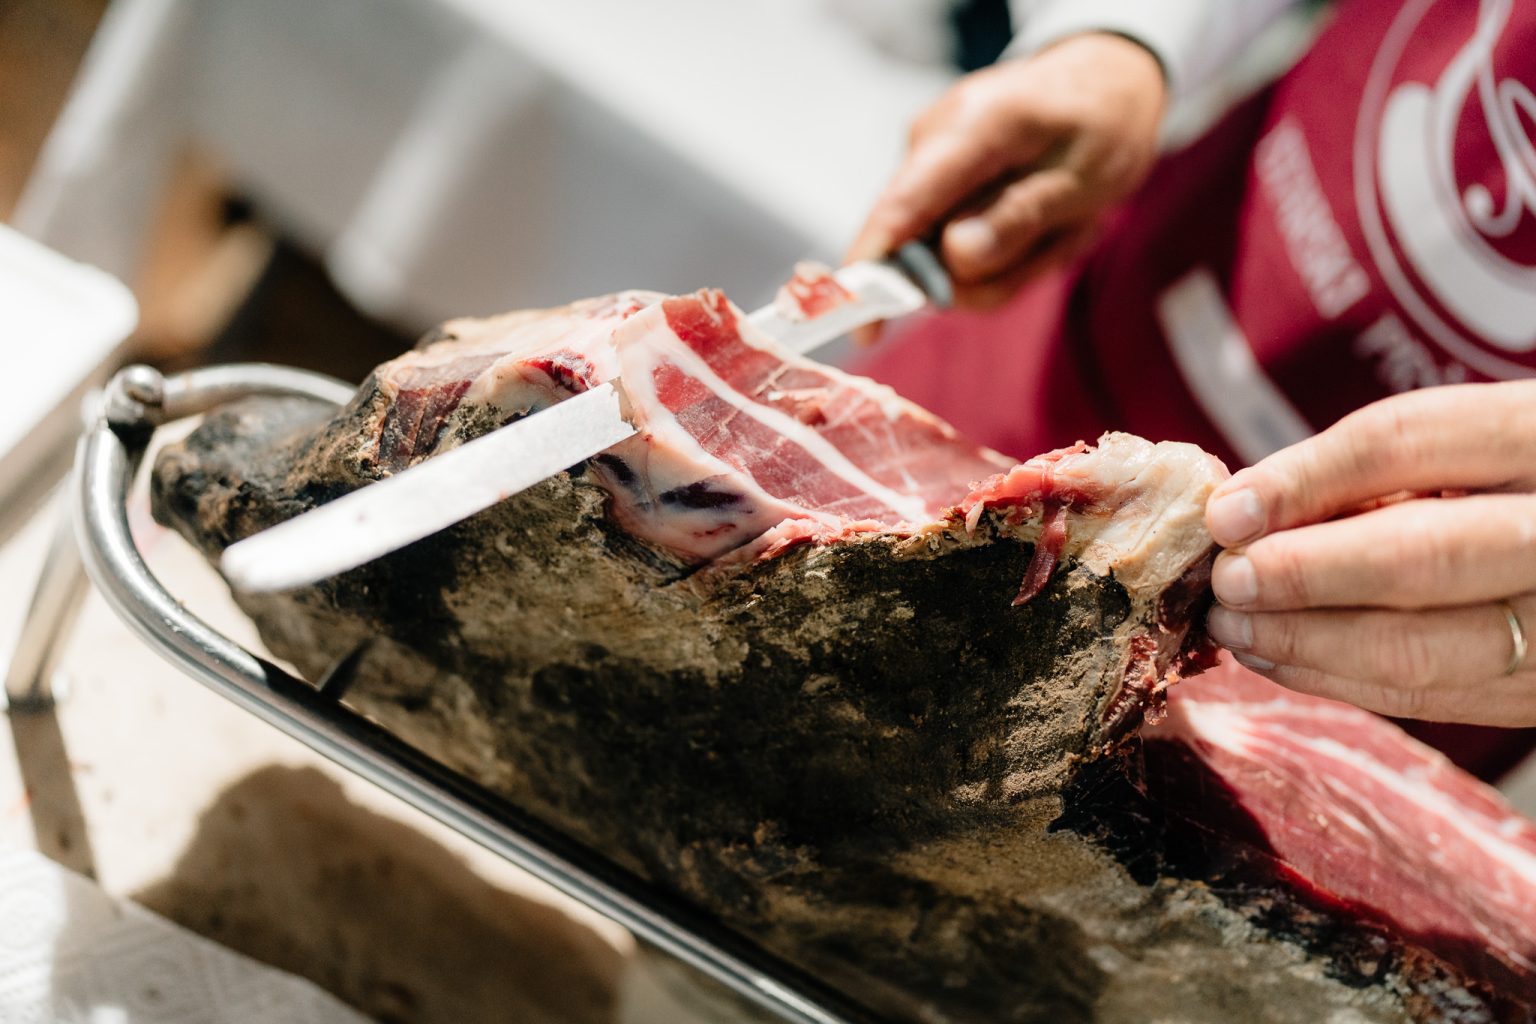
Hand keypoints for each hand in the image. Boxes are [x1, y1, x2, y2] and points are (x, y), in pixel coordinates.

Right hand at [847, 32, 1165, 319]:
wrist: (1103, 80)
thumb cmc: (1102, 124)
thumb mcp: (1085, 177)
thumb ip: (1020, 215)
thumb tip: (954, 255)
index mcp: (970, 127)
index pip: (901, 206)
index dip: (873, 271)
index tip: (863, 331)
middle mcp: (931, 142)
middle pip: (927, 250)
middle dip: (997, 270)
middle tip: (1066, 236)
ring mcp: (928, 164)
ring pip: (949, 259)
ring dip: (1012, 261)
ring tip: (1062, 222)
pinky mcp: (935, 185)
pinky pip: (958, 247)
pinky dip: (1006, 249)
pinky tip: (1042, 217)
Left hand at [1202, 382, 1535, 725]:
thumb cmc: (1508, 484)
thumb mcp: (1457, 448)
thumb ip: (1363, 471)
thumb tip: (1239, 512)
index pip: (1405, 445)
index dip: (1303, 481)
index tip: (1226, 514)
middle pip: (1422, 557)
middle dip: (1303, 574)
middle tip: (1226, 582)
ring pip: (1422, 648)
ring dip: (1306, 642)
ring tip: (1234, 626)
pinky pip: (1430, 699)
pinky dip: (1339, 680)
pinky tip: (1277, 658)